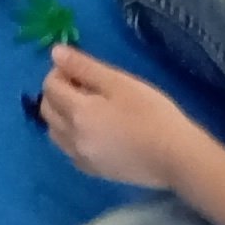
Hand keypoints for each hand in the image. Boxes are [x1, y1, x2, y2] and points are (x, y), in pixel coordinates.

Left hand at [39, 48, 201, 191]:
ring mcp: (82, 158)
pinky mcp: (95, 172)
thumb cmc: (152, 114)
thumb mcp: (119, 82)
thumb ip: (84, 67)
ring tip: (88, 107)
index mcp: (77, 113)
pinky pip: (69, 150)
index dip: (60, 72)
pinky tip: (93, 130)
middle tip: (83, 85)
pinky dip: (71, 136)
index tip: (80, 68)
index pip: (50, 87)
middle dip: (57, 92)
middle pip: (47, 110)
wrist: (177, 158)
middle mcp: (72, 138)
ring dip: (61, 115)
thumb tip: (55, 53)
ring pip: (55, 132)